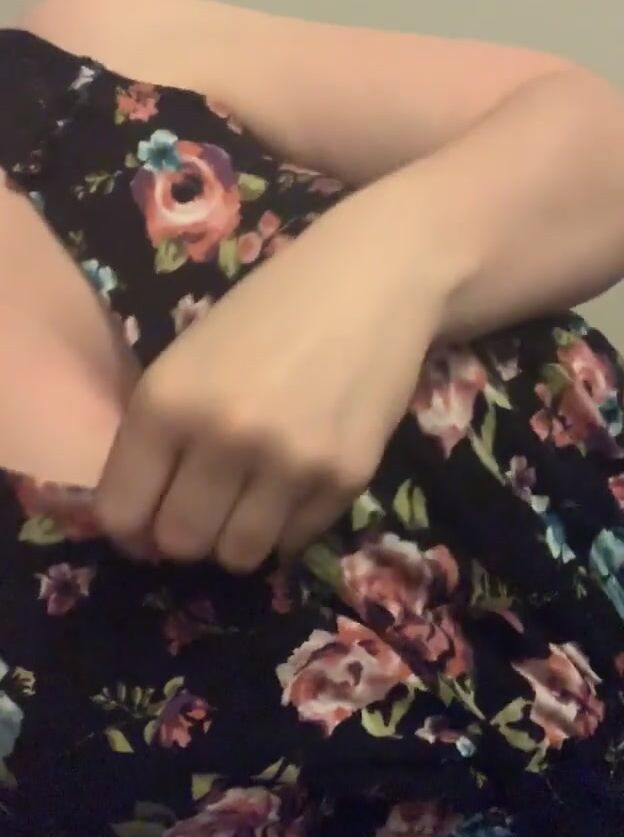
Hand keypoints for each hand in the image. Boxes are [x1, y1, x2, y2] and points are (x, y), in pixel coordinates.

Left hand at [95, 180, 448, 570]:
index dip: (131, 529)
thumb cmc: (268, 312)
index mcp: (166, 401)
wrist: (373, 280)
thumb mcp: (186, 361)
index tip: (148, 522)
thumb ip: (157, 438)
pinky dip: (286, 526)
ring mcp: (288, 463)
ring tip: (249, 503)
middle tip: (204, 511)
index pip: (121, 514)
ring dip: (236, 540)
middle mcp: (223, 437)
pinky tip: (294, 482)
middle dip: (185, 537)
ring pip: (238, 556)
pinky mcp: (344, 478)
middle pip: (180, 543)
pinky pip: (295, 541)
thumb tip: (142, 526)